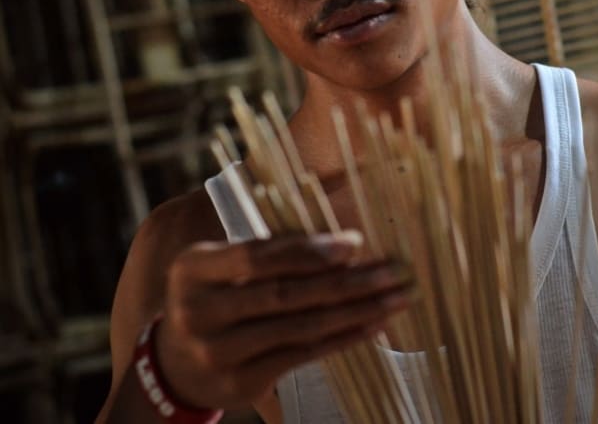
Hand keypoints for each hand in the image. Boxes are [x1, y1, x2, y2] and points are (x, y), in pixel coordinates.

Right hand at [154, 231, 412, 409]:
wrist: (176, 364)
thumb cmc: (216, 296)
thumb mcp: (221, 265)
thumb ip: (270, 249)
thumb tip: (346, 240)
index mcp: (193, 268)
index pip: (258, 256)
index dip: (309, 250)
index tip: (355, 242)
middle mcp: (199, 310)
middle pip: (285, 294)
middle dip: (347, 281)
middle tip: (394, 272)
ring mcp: (217, 351)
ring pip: (300, 327)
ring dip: (356, 311)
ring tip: (395, 298)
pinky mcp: (240, 382)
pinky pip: (302, 355)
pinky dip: (342, 338)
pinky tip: (373, 325)